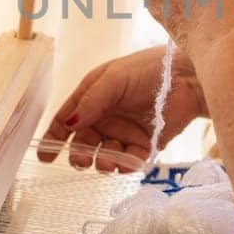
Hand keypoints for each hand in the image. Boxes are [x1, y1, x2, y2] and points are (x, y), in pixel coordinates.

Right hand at [37, 46, 206, 170]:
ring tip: (109, 161)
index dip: (54, 138)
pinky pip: (130, 161)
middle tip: (82, 161)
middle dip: (80, 155)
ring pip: (105, 155)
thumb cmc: (149, 69)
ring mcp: (125, 132)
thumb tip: (68, 124)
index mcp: (93, 97)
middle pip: (84, 143)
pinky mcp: (146, 144)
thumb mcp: (114, 79)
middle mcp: (106, 117)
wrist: (188, 77)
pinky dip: (127, 165)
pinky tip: (129, 162)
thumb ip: (91, 101)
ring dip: (103, 162)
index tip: (45, 156)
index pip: (67, 120)